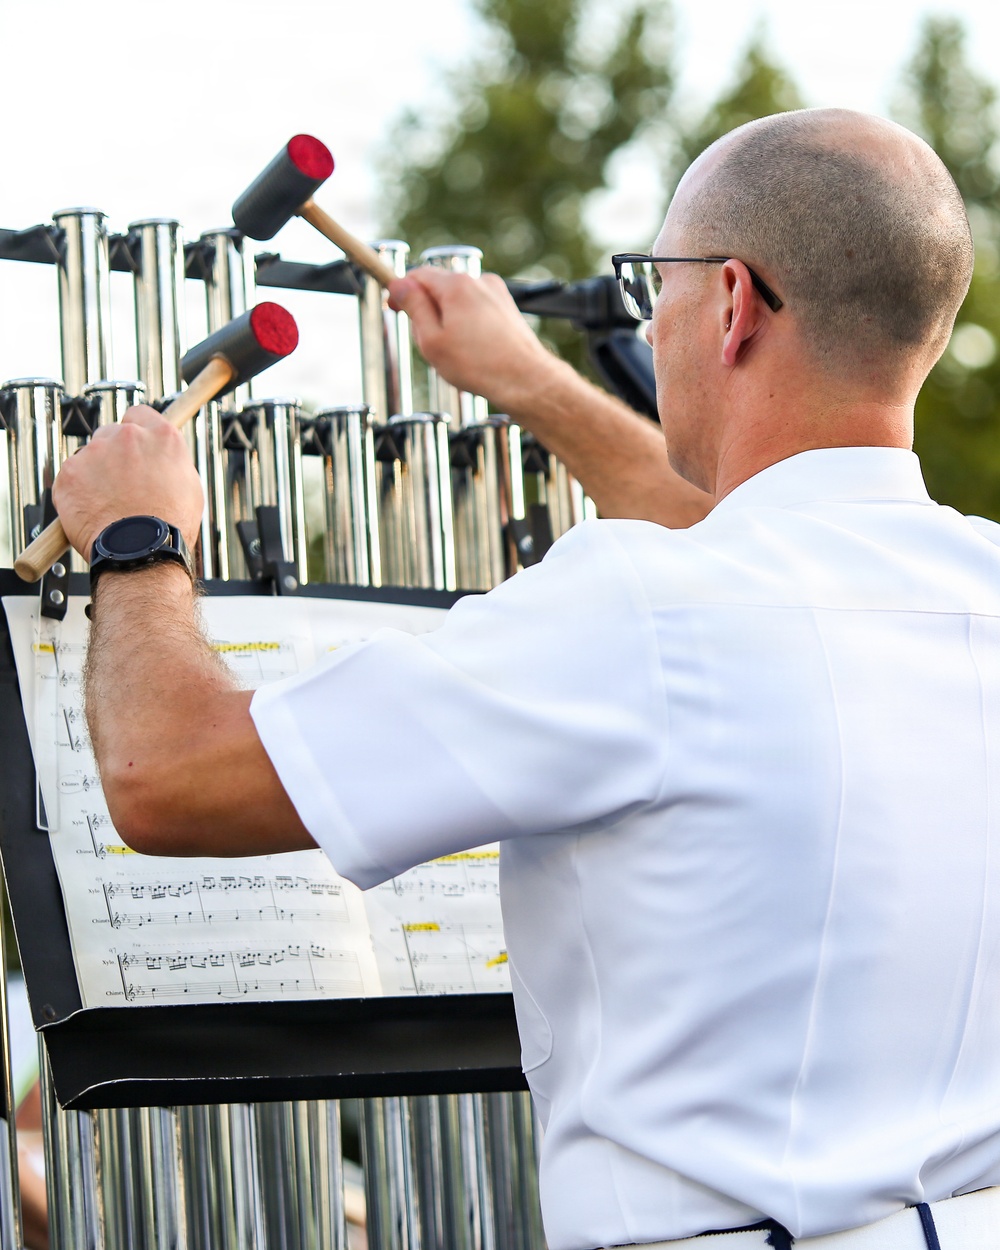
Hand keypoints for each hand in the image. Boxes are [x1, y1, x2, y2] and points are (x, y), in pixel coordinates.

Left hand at [51, 406, 204, 558]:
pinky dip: (77, 491)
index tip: (135, 446)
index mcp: (161, 436)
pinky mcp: (70, 471)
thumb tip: (162, 457)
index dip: (136, 432)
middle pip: (111, 433)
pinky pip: (71, 476)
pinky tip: (94, 510)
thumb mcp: (189, 485)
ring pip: (90, 455)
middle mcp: (127, 436)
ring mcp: (95, 452)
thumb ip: (170, 461)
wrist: (141, 550)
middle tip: (122, 484)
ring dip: (95, 473)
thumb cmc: (168, 525)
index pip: (140, 414)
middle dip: (114, 454)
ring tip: (109, 504)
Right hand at [388, 266, 565, 412]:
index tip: (393, 307)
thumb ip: (413, 307)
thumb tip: (399, 284)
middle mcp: (479, 281)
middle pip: (439, 288)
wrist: (524, 380)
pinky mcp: (507, 308)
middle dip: (427, 311)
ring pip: (458, 301)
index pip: (418, 275)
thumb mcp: (431, 339)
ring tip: (453, 353)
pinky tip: (471, 352)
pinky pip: (476, 310)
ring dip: (447, 320)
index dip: (401, 291)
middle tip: (427, 344)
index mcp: (457, 284)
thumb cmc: (479, 365)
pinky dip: (467, 325)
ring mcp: (496, 293)